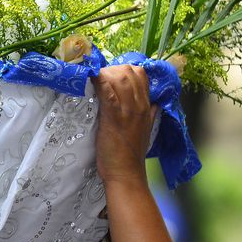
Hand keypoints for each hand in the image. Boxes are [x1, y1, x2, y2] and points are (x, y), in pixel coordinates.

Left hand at [93, 64, 154, 185]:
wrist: (127, 172)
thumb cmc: (131, 153)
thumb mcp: (145, 129)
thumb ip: (148, 114)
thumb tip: (153, 103)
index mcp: (147, 106)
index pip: (141, 74)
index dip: (124, 69)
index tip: (110, 76)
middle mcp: (140, 104)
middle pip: (129, 71)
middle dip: (111, 69)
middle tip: (98, 78)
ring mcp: (128, 109)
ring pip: (120, 77)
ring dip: (103, 74)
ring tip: (92, 80)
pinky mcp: (114, 117)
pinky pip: (108, 92)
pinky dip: (98, 82)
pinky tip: (89, 80)